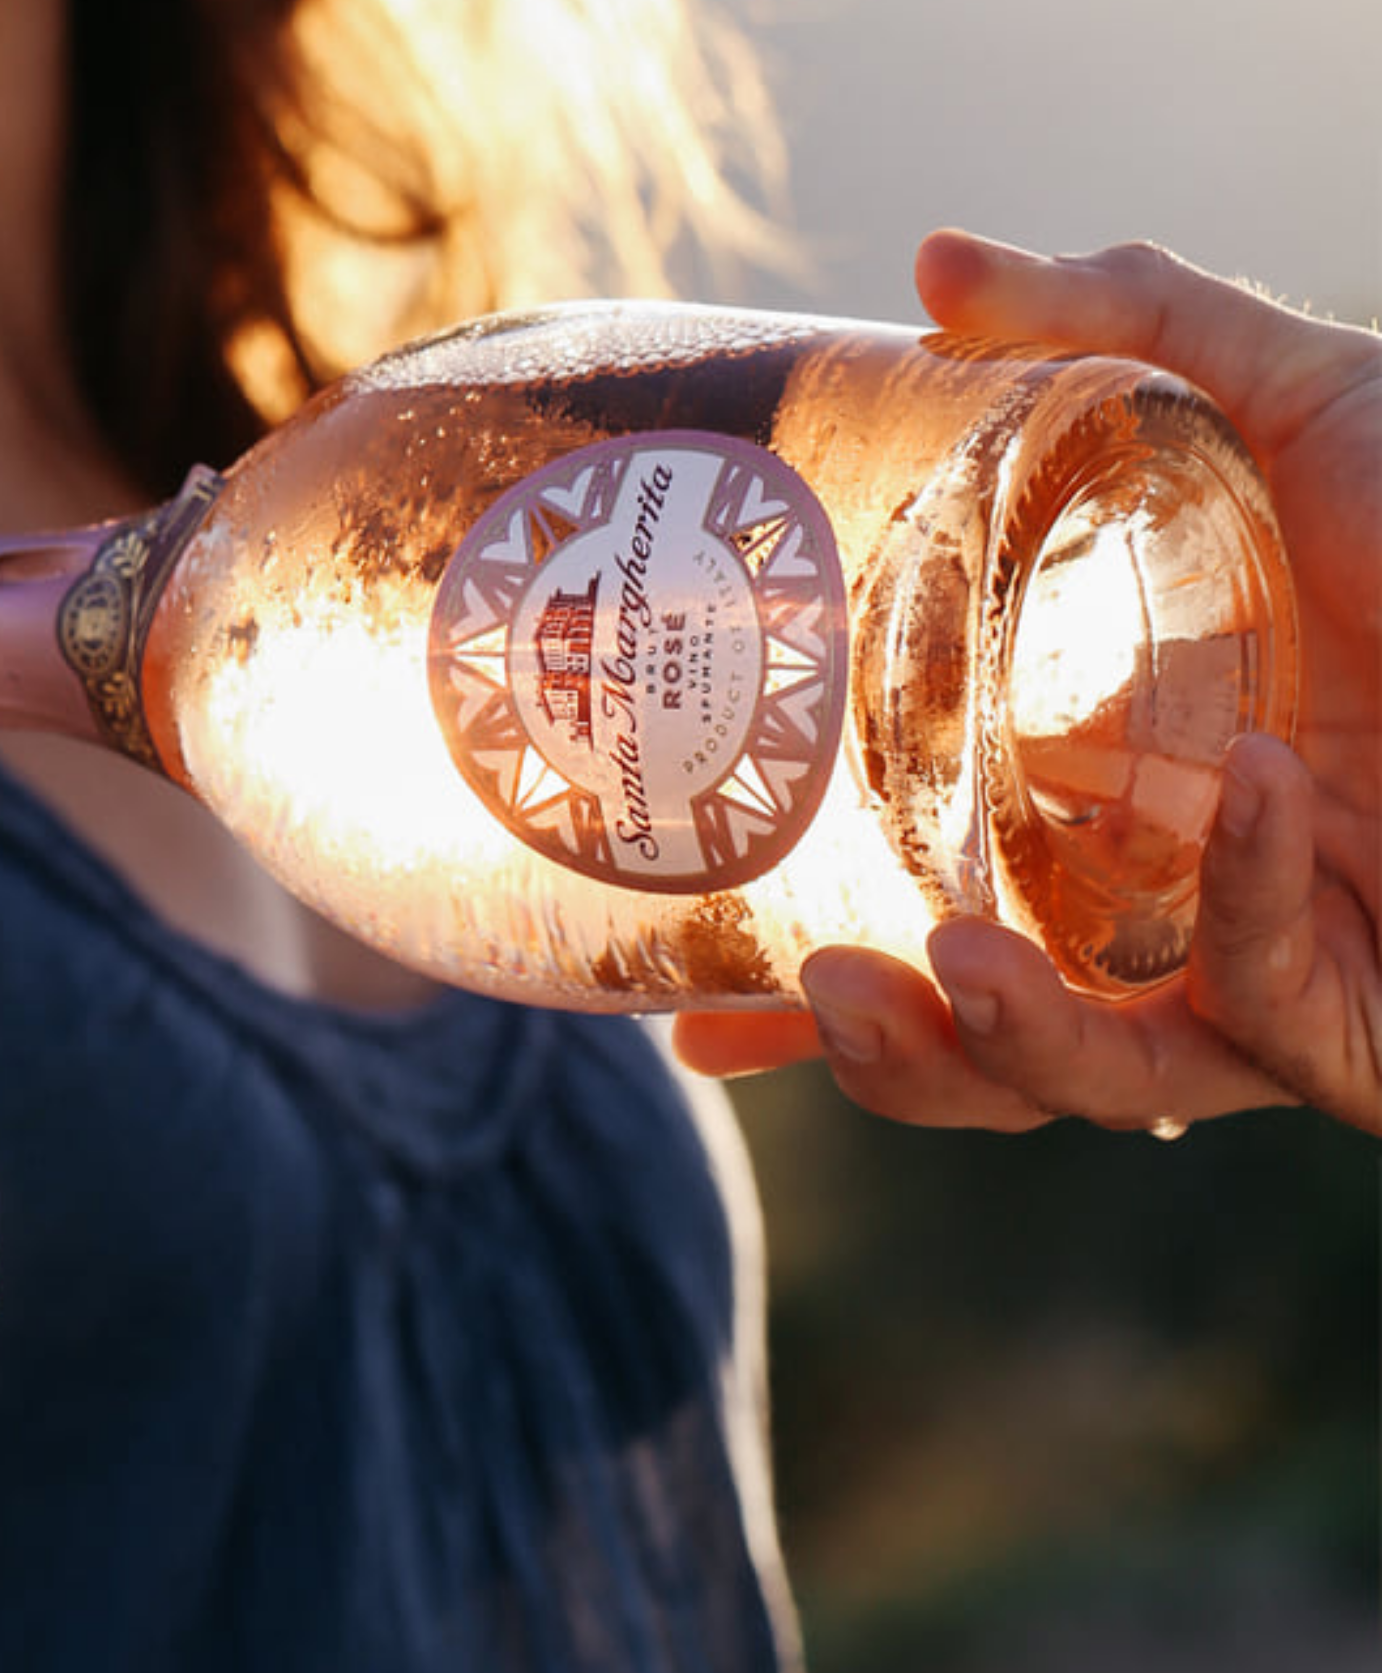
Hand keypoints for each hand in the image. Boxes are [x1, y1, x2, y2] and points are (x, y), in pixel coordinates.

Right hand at [675, 231, 1381, 1133]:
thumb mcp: (1290, 401)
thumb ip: (1112, 328)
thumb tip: (927, 261)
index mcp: (1109, 808)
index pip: (927, 919)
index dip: (806, 978)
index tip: (683, 999)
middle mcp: (1168, 915)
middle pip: (986, 1045)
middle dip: (879, 1053)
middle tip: (807, 993)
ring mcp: (1268, 978)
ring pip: (1092, 1086)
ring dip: (997, 1054)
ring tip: (937, 974)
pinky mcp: (1361, 1029)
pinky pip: (1265, 1007)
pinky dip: (1242, 902)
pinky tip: (1256, 793)